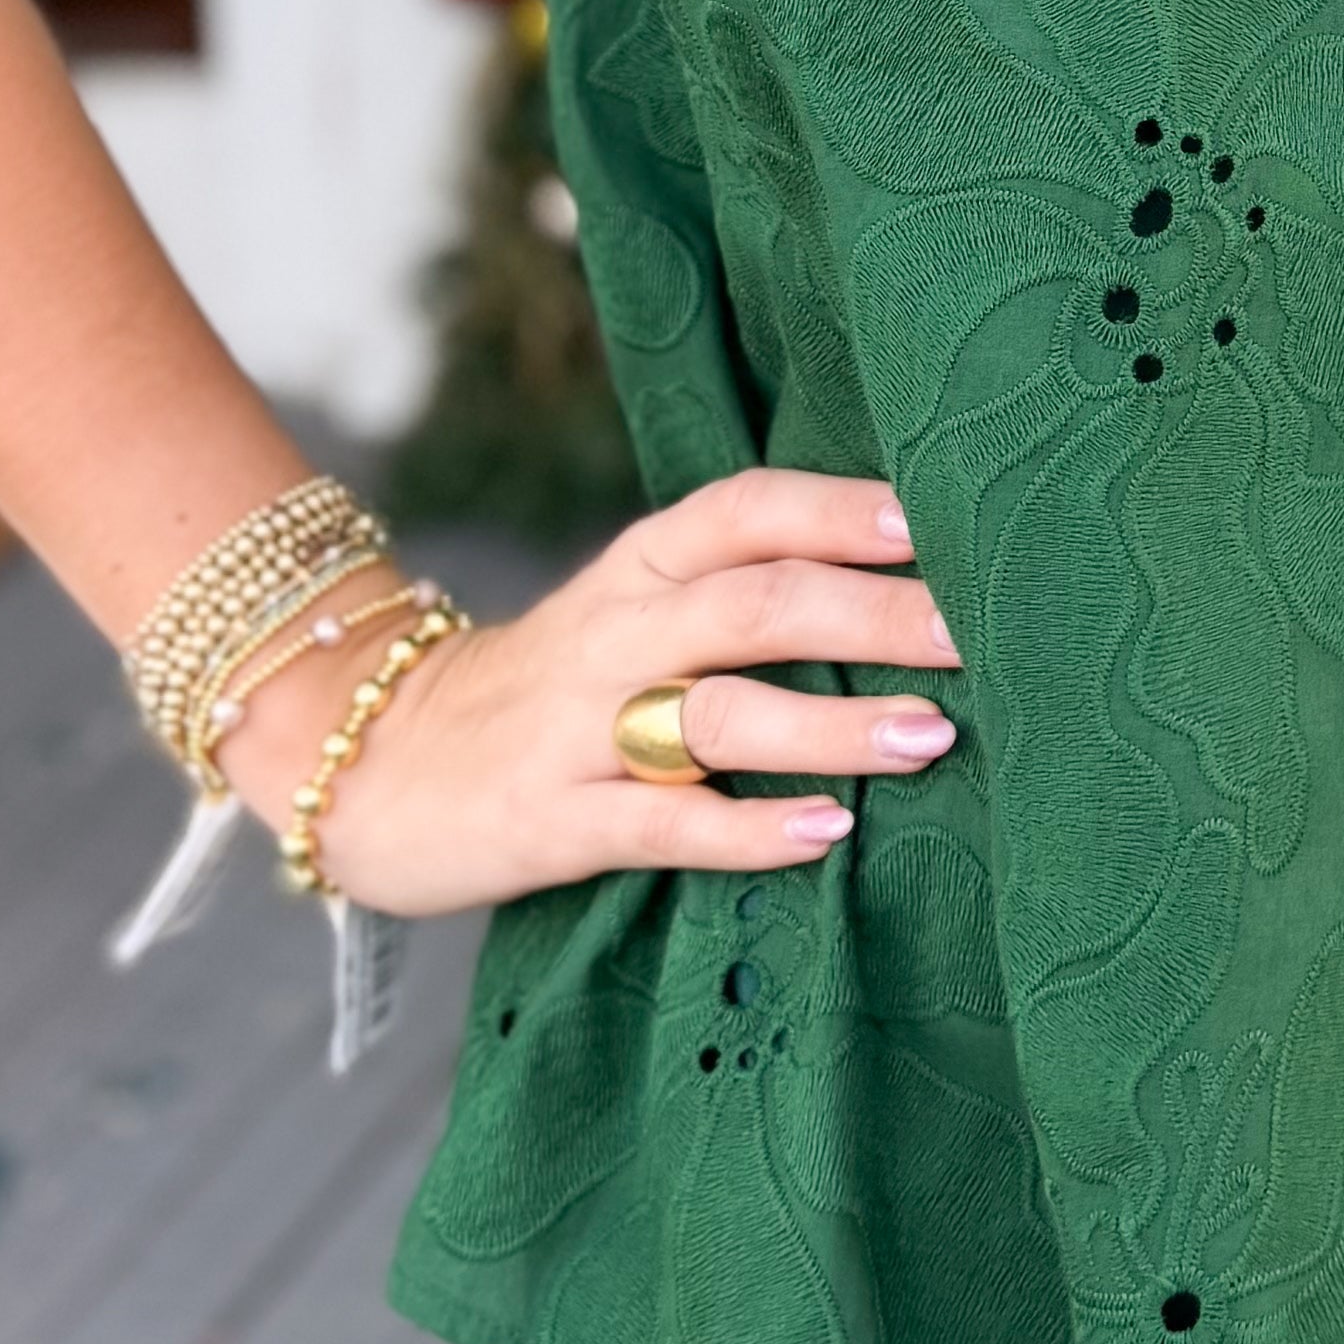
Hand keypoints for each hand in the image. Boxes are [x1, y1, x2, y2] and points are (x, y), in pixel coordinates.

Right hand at [226, 469, 958, 916]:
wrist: (366, 763)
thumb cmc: (547, 687)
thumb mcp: (626, 611)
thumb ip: (733, 588)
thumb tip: (904, 581)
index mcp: (637, 567)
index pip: (747, 510)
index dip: (842, 510)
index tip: (943, 520)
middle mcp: (613, 632)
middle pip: (756, 604)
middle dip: (874, 615)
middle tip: (976, 634)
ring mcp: (579, 729)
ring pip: (720, 712)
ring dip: (833, 725)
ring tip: (933, 736)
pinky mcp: (554, 821)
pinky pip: (663, 823)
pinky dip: (748, 829)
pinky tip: (826, 833)